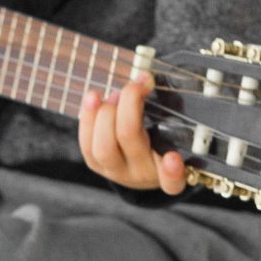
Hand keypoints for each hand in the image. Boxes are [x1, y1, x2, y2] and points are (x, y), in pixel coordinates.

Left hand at [79, 64, 186, 193]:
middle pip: (130, 140)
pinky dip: (88, 117)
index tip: (173, 158)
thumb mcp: (174, 133)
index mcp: (167, 172)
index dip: (172, 172)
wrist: (141, 168)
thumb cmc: (162, 140)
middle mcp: (142, 175)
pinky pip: (86, 144)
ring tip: (116, 94)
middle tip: (137, 86)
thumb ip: (169, 113)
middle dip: (128, 105)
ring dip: (105, 112)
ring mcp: (116, 172)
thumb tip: (143, 79)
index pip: (173, 181)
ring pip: (103, 146)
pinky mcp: (96, 165)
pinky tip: (94, 97)